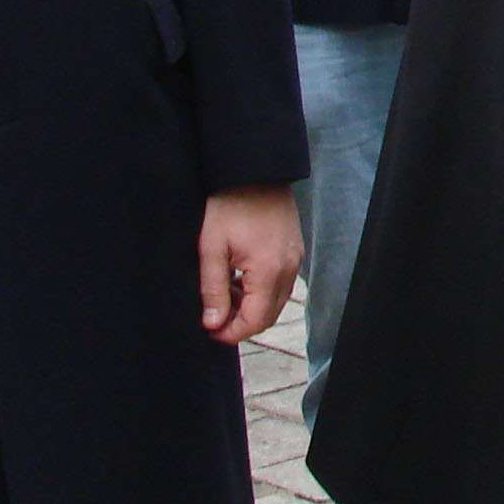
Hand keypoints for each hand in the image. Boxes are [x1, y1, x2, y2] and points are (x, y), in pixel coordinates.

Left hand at [196, 184, 300, 342]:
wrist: (253, 169)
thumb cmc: (229, 204)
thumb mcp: (211, 247)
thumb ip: (212, 289)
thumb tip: (212, 324)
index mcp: (269, 270)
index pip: (255, 321)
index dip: (231, 333)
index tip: (209, 330)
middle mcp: (288, 268)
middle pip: (268, 315)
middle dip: (241, 323)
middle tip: (213, 317)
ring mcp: (294, 258)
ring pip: (275, 300)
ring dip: (250, 306)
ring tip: (222, 293)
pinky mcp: (293, 249)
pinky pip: (280, 282)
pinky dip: (260, 290)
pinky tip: (238, 278)